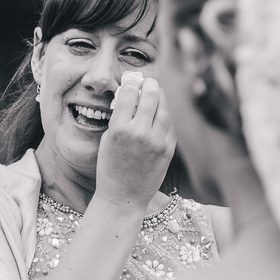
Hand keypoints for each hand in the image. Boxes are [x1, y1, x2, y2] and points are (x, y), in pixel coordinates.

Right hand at [95, 77, 175, 211]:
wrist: (123, 197)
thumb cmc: (110, 169)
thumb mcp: (107, 140)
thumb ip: (119, 119)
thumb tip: (132, 97)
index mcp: (119, 129)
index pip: (129, 93)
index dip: (132, 83)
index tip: (133, 81)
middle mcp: (139, 133)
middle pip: (150, 95)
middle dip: (149, 85)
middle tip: (149, 82)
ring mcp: (157, 141)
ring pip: (165, 108)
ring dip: (162, 96)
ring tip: (158, 92)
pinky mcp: (168, 150)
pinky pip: (171, 125)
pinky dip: (168, 114)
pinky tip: (164, 110)